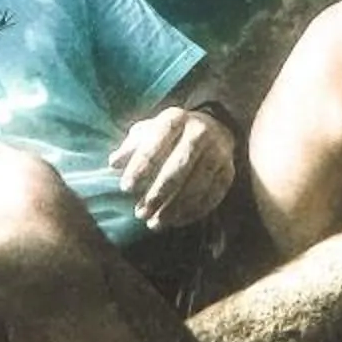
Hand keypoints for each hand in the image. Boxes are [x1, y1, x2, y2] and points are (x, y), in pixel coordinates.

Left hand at [111, 105, 235, 231]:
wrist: (212, 126)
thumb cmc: (169, 134)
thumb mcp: (147, 132)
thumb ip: (131, 147)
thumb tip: (113, 163)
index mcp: (175, 118)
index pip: (156, 143)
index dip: (140, 167)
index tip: (126, 188)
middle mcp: (199, 132)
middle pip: (178, 168)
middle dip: (157, 194)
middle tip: (140, 213)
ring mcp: (218, 152)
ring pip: (196, 185)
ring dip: (174, 208)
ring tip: (154, 223)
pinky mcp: (228, 171)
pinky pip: (212, 195)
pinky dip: (193, 212)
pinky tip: (176, 221)